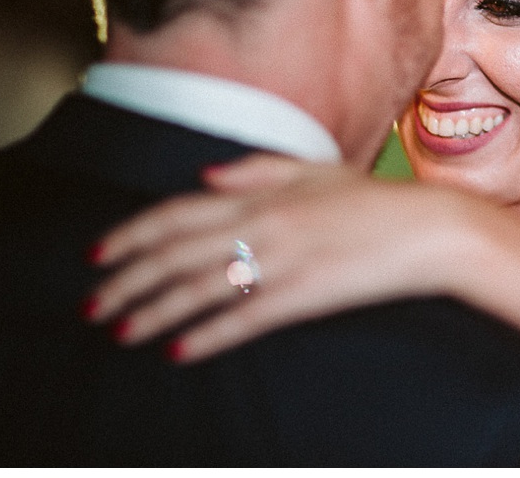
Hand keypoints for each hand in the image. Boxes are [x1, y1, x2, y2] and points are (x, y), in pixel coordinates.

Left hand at [87, 153, 465, 362]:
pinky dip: (206, 336)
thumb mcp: (317, 169)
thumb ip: (258, 168)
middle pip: (175, 254)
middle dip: (125, 281)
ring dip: (152, 313)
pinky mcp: (304, 296)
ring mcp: (282, 260)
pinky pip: (243, 320)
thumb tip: (205, 177)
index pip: (175, 212)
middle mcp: (262, 223)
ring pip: (199, 289)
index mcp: (261, 193)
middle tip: (91, 306)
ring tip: (121, 333)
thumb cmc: (375, 201)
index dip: (129, 234)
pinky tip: (178, 352)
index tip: (95, 255)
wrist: (428, 230)